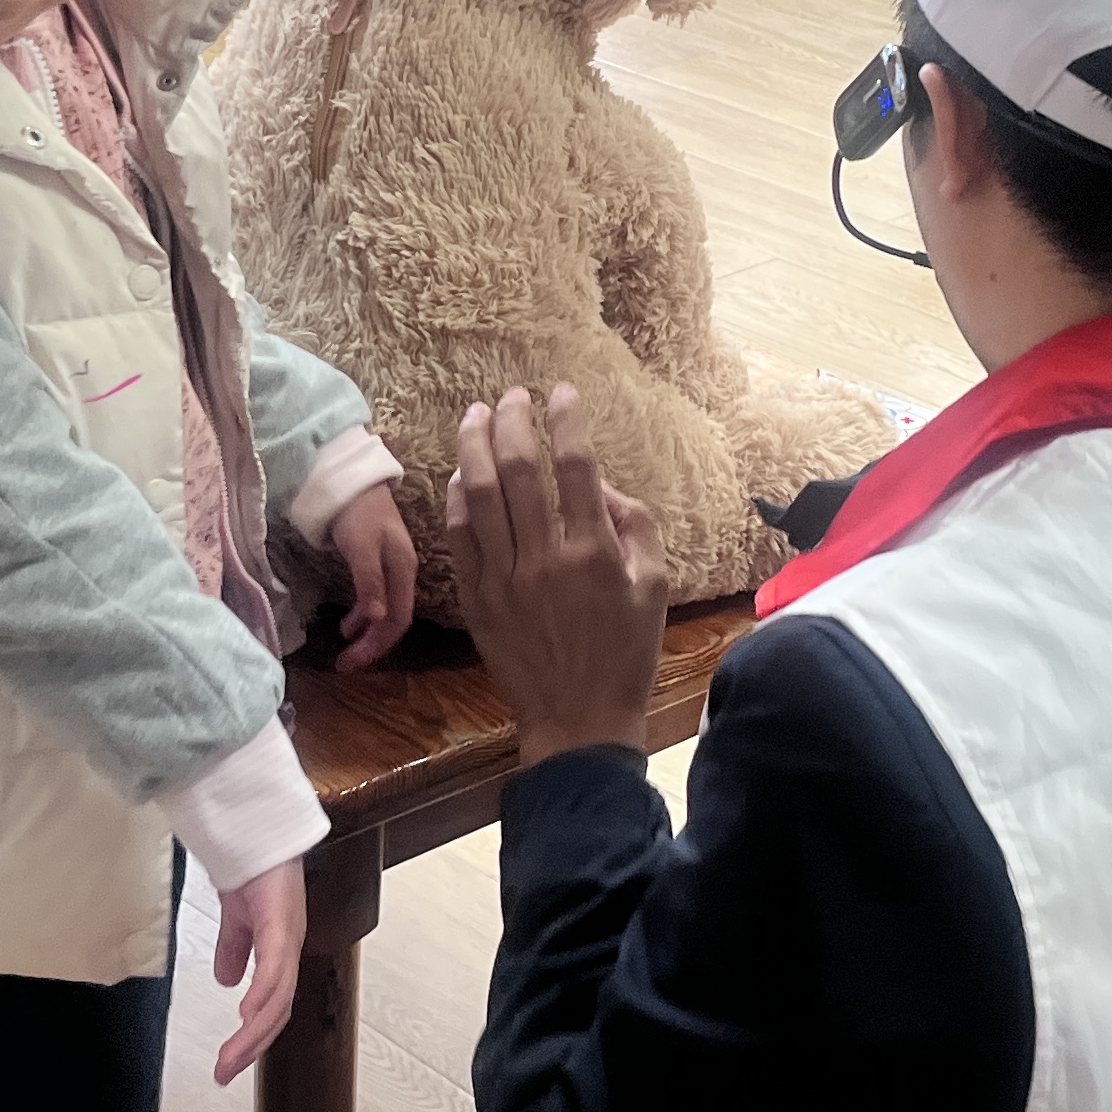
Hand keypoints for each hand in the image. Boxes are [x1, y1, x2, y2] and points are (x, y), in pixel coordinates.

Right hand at [209, 859, 302, 1085]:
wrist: (252, 830)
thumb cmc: (251, 869)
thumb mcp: (237, 920)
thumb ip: (234, 950)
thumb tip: (227, 983)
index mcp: (281, 950)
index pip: (275, 1005)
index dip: (256, 1036)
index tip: (230, 1062)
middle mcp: (290, 947)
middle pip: (279, 1010)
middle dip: (253, 1046)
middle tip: (225, 1072)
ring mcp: (288, 936)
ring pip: (279, 997)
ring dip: (255, 1032)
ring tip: (232, 1057)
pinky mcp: (280, 922)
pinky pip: (275, 968)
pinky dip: (263, 996)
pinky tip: (248, 1016)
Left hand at [329, 487, 416, 667]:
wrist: (354, 480)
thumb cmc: (357, 512)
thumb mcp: (361, 547)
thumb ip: (369, 582)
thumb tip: (377, 618)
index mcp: (403, 571)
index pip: (398, 619)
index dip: (377, 644)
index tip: (352, 662)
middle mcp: (403, 574)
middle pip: (393, 621)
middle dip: (371, 645)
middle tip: (344, 664)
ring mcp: (393, 569)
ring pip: (385, 612)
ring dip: (367, 633)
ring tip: (344, 647)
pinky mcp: (380, 565)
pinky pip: (376, 600)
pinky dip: (363, 615)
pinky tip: (348, 623)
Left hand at [444, 386, 665, 771]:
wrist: (577, 721)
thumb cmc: (624, 655)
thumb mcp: (654, 589)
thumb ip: (638, 528)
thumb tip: (606, 488)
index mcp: (594, 553)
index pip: (575, 465)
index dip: (566, 419)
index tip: (561, 390)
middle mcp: (545, 558)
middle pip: (519, 468)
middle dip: (513, 420)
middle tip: (512, 394)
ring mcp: (504, 578)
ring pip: (480, 494)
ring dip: (475, 445)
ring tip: (476, 414)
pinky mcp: (477, 599)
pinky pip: (459, 536)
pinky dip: (456, 497)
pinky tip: (459, 473)